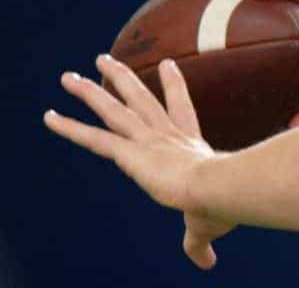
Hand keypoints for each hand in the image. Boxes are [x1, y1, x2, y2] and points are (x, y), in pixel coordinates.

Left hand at [45, 55, 236, 268]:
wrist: (220, 190)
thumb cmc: (221, 204)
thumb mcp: (208, 224)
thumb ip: (199, 243)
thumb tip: (206, 265)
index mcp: (191, 146)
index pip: (180, 109)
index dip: (173, 86)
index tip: (167, 64)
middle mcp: (167, 137)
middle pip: (140, 100)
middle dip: (122, 79)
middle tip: (105, 61)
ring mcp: (148, 142)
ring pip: (114, 110)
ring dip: (90, 92)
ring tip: (71, 76)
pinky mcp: (130, 154)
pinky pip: (94, 139)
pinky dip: (69, 128)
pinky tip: (49, 116)